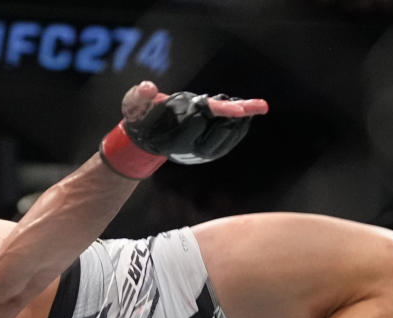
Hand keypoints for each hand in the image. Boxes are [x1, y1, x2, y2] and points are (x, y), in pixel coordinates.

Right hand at [103, 81, 267, 176]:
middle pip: (216, 133)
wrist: (145, 139)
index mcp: (173, 137)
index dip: (213, 110)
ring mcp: (198, 152)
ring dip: (240, 123)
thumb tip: (148, 88)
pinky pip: (226, 143)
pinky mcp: (206, 152)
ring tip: (258, 107)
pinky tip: (250, 114)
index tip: (234, 105)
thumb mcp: (134, 103)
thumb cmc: (141, 117)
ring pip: (225, 139)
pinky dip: (238, 129)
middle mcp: (188, 148)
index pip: (197, 120)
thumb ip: (140, 95)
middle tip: (253, 106)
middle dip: (233, 117)